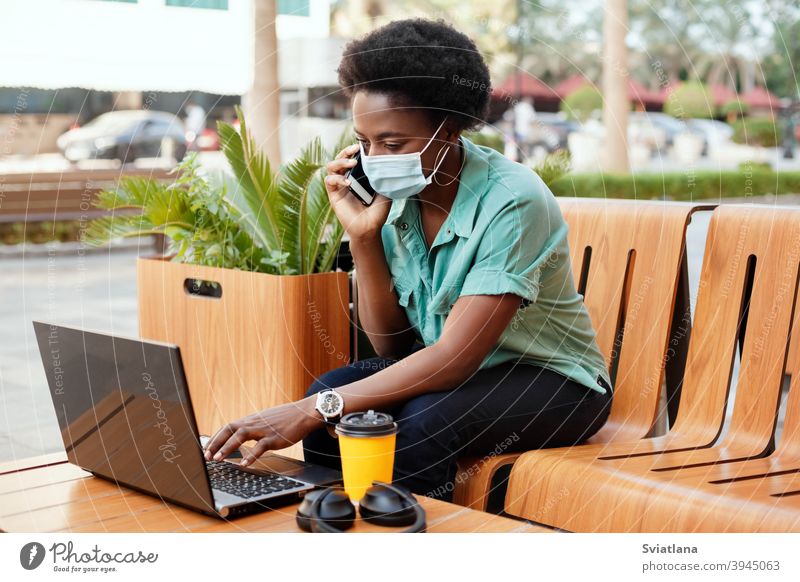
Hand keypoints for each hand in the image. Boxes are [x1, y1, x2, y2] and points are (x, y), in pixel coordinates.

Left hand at [202, 396, 323, 466]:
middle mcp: (254, 423)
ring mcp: (264, 429)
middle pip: (229, 429)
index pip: (228, 427)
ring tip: (218, 459)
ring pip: (241, 435)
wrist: (304, 413)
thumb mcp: (265, 420)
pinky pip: (260, 446)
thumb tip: (242, 436)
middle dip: (216, 443)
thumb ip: (253, 427)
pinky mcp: (274, 437)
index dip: (215, 437)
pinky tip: (243, 464)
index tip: (206, 448)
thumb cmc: (286, 419)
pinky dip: (250, 455)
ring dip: (227, 447)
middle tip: (206, 456)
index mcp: (251, 420)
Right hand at [325, 143, 390, 240]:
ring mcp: (339, 187)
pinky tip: (348, 183)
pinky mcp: (333, 195)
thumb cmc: (378, 212)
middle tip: (355, 149)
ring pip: (331, 167)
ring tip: (352, 163)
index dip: (354, 150)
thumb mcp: (384, 190)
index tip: (362, 146)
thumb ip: (382, 177)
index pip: (351, 158)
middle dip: (345, 151)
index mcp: (358, 177)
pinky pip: (329, 181)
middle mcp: (347, 179)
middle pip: (339, 159)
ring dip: (340, 161)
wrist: (370, 228)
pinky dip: (337, 179)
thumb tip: (387, 162)